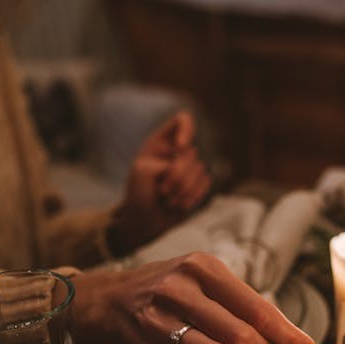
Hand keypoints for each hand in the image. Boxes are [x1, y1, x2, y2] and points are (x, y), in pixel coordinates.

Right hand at [70, 253, 314, 343]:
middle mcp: (178, 289)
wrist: (118, 298)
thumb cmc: (178, 288)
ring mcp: (159, 319)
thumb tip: (290, 342)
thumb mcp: (210, 282)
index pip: (254, 307)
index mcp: (201, 267)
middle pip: (238, 336)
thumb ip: (247, 309)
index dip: (284, 333)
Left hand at [110, 112, 211, 251]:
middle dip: (177, 176)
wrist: (145, 221)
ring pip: (200, 170)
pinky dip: (191, 197)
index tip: (180, 146)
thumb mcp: (142, 171)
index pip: (183, 120)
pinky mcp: (199, 183)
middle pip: (191, 153)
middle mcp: (178, 152)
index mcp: (161, 142)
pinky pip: (206, 184)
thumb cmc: (138, 195)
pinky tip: (178, 204)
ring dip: (182, 190)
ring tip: (167, 200)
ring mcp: (190, 168)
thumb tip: (190, 167)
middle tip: (162, 191)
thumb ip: (166, 161)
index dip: (186, 129)